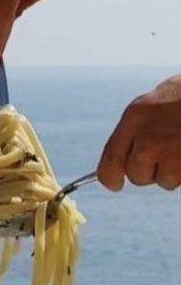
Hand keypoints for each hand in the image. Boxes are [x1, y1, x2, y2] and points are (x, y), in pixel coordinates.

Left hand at [97, 76, 180, 190]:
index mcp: (137, 115)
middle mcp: (148, 137)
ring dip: (177, 172)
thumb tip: (129, 156)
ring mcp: (171, 153)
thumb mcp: (163, 99)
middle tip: (172, 152)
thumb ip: (142, 126)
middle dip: (152, 172)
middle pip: (137, 175)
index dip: (110, 176)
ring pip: (165, 181)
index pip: (110, 159)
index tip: (115, 184)